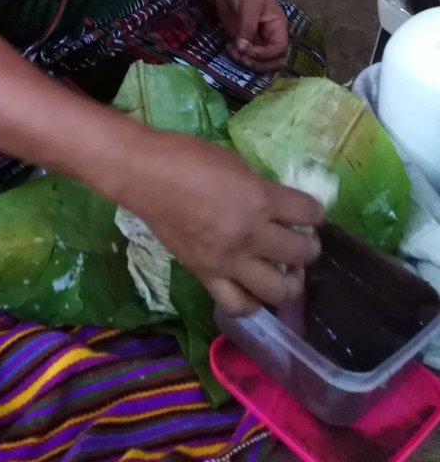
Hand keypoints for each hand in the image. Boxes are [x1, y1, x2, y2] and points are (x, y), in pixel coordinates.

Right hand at [129, 131, 323, 316]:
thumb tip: (278, 204)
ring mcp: (228, 261)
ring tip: (286, 270)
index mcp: (260, 199)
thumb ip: (260, 188)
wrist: (148, 177)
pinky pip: (238, 305)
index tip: (312, 212)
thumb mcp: (236, 164)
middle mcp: (250, 235)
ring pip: (278, 290)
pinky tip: (255, 289)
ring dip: (290, 281)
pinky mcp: (207, 276)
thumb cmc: (190, 158)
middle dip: (310, 247)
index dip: (315, 212)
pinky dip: (253, 302)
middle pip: (301, 253)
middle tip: (303, 241)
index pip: (307, 212)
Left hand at [214, 0, 287, 69]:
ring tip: (232, 51)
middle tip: (240, 55)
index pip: (280, 48)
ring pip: (258, 60)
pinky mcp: (243, 40)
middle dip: (257, 62)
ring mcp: (256, 39)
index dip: (266, 54)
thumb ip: (247, 28)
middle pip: (272, 60)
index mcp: (278, 26)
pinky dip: (238, 56)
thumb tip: (243, 49)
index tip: (249, 51)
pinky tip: (229, 48)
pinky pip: (245, 55)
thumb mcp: (249, 6)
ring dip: (246, 61)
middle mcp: (270, 36)